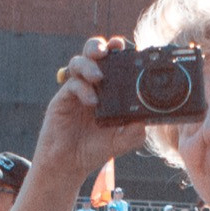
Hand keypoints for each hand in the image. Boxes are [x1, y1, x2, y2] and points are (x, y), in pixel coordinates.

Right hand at [34, 38, 147, 185]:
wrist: (70, 164)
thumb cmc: (95, 149)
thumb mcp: (122, 141)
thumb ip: (135, 130)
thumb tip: (147, 119)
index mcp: (107, 89)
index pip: (112, 61)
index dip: (118, 51)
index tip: (128, 47)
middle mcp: (91, 85)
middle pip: (92, 53)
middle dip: (99, 45)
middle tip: (107, 50)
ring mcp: (76, 90)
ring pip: (78, 62)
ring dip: (89, 65)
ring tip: (99, 77)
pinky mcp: (62, 99)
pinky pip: (71, 84)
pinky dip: (82, 88)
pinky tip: (91, 101)